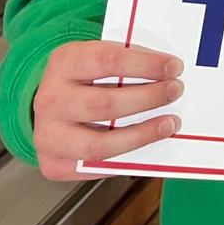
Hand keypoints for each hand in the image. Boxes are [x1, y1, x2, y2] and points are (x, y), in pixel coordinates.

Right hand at [32, 40, 184, 179]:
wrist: (49, 107)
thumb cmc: (83, 79)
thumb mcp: (96, 59)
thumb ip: (126, 62)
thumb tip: (167, 73)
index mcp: (64, 63)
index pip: (109, 61)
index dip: (146, 65)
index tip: (174, 67)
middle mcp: (51, 100)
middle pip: (106, 103)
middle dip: (148, 98)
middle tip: (175, 91)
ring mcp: (49, 136)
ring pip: (101, 143)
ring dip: (143, 134)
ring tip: (169, 124)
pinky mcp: (54, 165)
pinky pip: (98, 166)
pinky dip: (127, 156)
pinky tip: (146, 144)